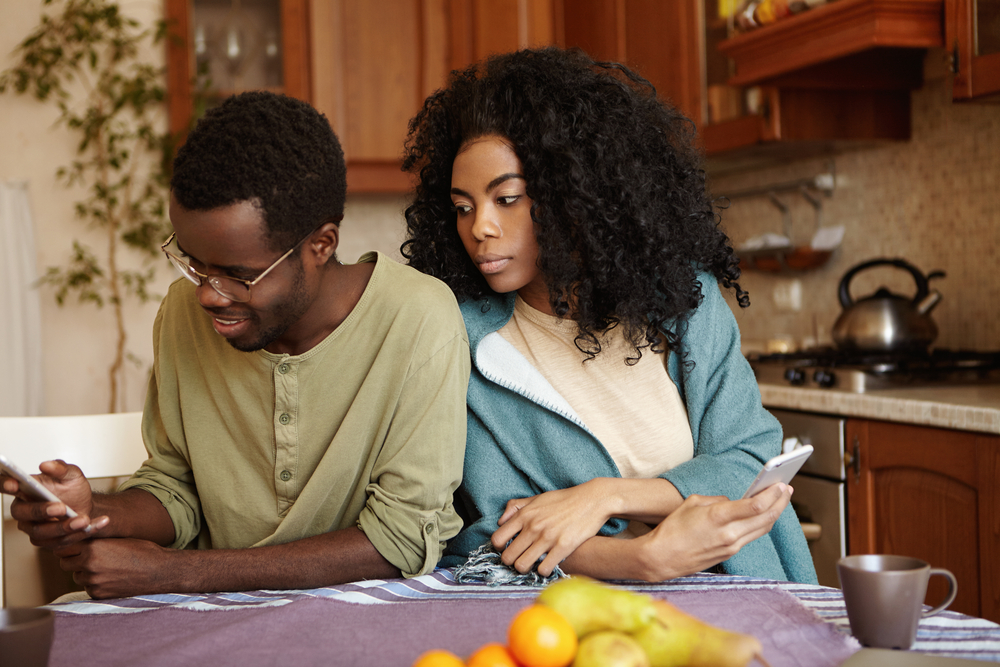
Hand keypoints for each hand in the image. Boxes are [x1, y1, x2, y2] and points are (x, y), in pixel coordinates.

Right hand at [5, 460, 108, 548]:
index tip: (14, 484)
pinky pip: (58, 541)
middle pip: (22, 514)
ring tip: (83, 520)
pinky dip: (78, 534)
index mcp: (25, 490)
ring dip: (64, 527)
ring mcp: (34, 527)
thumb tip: (46, 465)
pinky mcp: (47, 541)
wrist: (87, 506)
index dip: (5, 485)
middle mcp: (25, 510)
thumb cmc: (73, 489)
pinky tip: (92, 525)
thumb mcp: (72, 474)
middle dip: (41, 511)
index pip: (6, 486)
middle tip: (61, 507)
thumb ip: (60, 468)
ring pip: (41, 533)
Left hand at [54, 538, 174, 598]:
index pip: (64, 548)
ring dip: (85, 573)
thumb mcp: (117, 539)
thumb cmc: (142, 551)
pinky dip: (95, 584)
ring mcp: (93, 581)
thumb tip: (78, 542)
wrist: (160, 571)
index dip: (69, 547)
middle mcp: (89, 564)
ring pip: (77, 576)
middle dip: (74, 560)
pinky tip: (112, 579)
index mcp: (93, 547)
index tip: (75, 547)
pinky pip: (88, 588)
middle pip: (65, 563)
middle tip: (88, 558)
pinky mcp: (98, 594)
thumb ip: (96, 542)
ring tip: (105, 568)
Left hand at [491, 480, 613, 576]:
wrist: (592, 500)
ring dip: (525, 568)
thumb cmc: (564, 499)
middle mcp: (533, 527)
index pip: (497, 539)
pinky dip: (543, 570)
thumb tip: (500, 521)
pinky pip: (543, 569)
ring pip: (522, 566)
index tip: (507, 549)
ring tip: (533, 564)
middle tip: (520, 559)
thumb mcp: (538, 498)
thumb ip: (516, 507)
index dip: (499, 548)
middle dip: (511, 562)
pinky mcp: (563, 547)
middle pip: (508, 557)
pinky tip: (548, 564)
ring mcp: (547, 538)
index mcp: (525, 515)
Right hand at [635, 483, 792, 580]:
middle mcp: (729, 534)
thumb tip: (732, 502)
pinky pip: (752, 536)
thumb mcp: (692, 503)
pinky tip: (763, 515)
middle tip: (787, 489)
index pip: (755, 505)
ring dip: (774, 514)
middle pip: (765, 518)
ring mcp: (731, 546)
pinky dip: (761, 524)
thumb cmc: (672, 528)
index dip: (772, 494)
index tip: (781, 484)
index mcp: (718, 517)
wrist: (662, 558)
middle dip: (780, 502)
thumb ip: (716, 500)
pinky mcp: (730, 554)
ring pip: (762, 529)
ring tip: (780, 501)